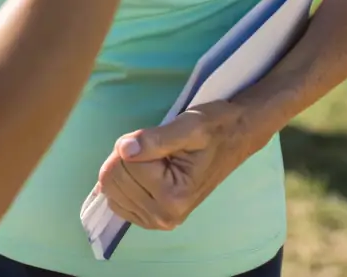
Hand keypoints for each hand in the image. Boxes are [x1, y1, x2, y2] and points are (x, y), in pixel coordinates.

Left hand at [94, 102, 248, 230]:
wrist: (235, 138)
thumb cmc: (215, 128)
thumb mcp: (189, 126)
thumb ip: (155, 139)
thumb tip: (124, 150)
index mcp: (174, 196)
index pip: (123, 164)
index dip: (135, 143)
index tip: (158, 139)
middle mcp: (165, 216)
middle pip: (113, 179)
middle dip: (127, 156)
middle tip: (156, 149)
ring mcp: (158, 221)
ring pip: (112, 190)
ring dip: (126, 168)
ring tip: (154, 160)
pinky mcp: (153, 219)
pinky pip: (118, 202)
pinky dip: (125, 182)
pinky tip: (145, 174)